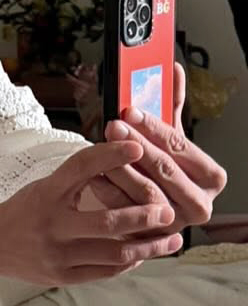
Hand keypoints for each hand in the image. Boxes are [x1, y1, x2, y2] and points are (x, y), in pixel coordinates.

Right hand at [0, 141, 183, 285]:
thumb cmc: (26, 209)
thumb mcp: (45, 186)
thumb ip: (78, 179)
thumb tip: (125, 162)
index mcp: (46, 193)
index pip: (80, 168)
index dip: (109, 156)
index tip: (137, 148)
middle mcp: (50, 225)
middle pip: (107, 222)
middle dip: (144, 217)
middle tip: (167, 211)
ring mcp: (56, 254)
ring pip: (114, 253)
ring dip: (148, 247)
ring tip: (172, 239)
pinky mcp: (61, 276)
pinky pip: (105, 271)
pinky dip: (129, 262)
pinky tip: (144, 254)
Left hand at [94, 63, 226, 228]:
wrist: (149, 213)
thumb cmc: (160, 169)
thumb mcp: (170, 139)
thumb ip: (171, 106)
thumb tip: (170, 67)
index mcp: (212, 177)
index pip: (180, 146)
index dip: (154, 127)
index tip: (130, 111)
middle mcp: (200, 204)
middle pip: (163, 169)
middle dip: (135, 144)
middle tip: (112, 124)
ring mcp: (176, 224)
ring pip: (144, 192)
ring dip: (119, 167)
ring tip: (100, 147)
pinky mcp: (151, 238)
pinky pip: (125, 212)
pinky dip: (108, 191)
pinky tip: (93, 175)